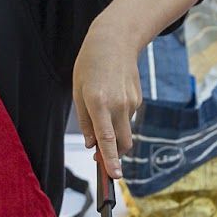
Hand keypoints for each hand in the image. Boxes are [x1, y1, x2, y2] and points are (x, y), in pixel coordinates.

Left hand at [72, 23, 141, 178]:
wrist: (115, 40)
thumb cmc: (91, 64)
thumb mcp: (78, 91)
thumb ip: (85, 121)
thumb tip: (92, 145)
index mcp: (99, 102)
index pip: (107, 139)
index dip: (110, 159)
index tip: (114, 176)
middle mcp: (118, 104)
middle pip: (123, 142)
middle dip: (115, 154)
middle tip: (101, 157)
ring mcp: (131, 102)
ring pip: (125, 131)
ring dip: (115, 133)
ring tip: (101, 111)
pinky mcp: (138, 99)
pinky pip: (128, 118)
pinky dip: (119, 118)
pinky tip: (112, 98)